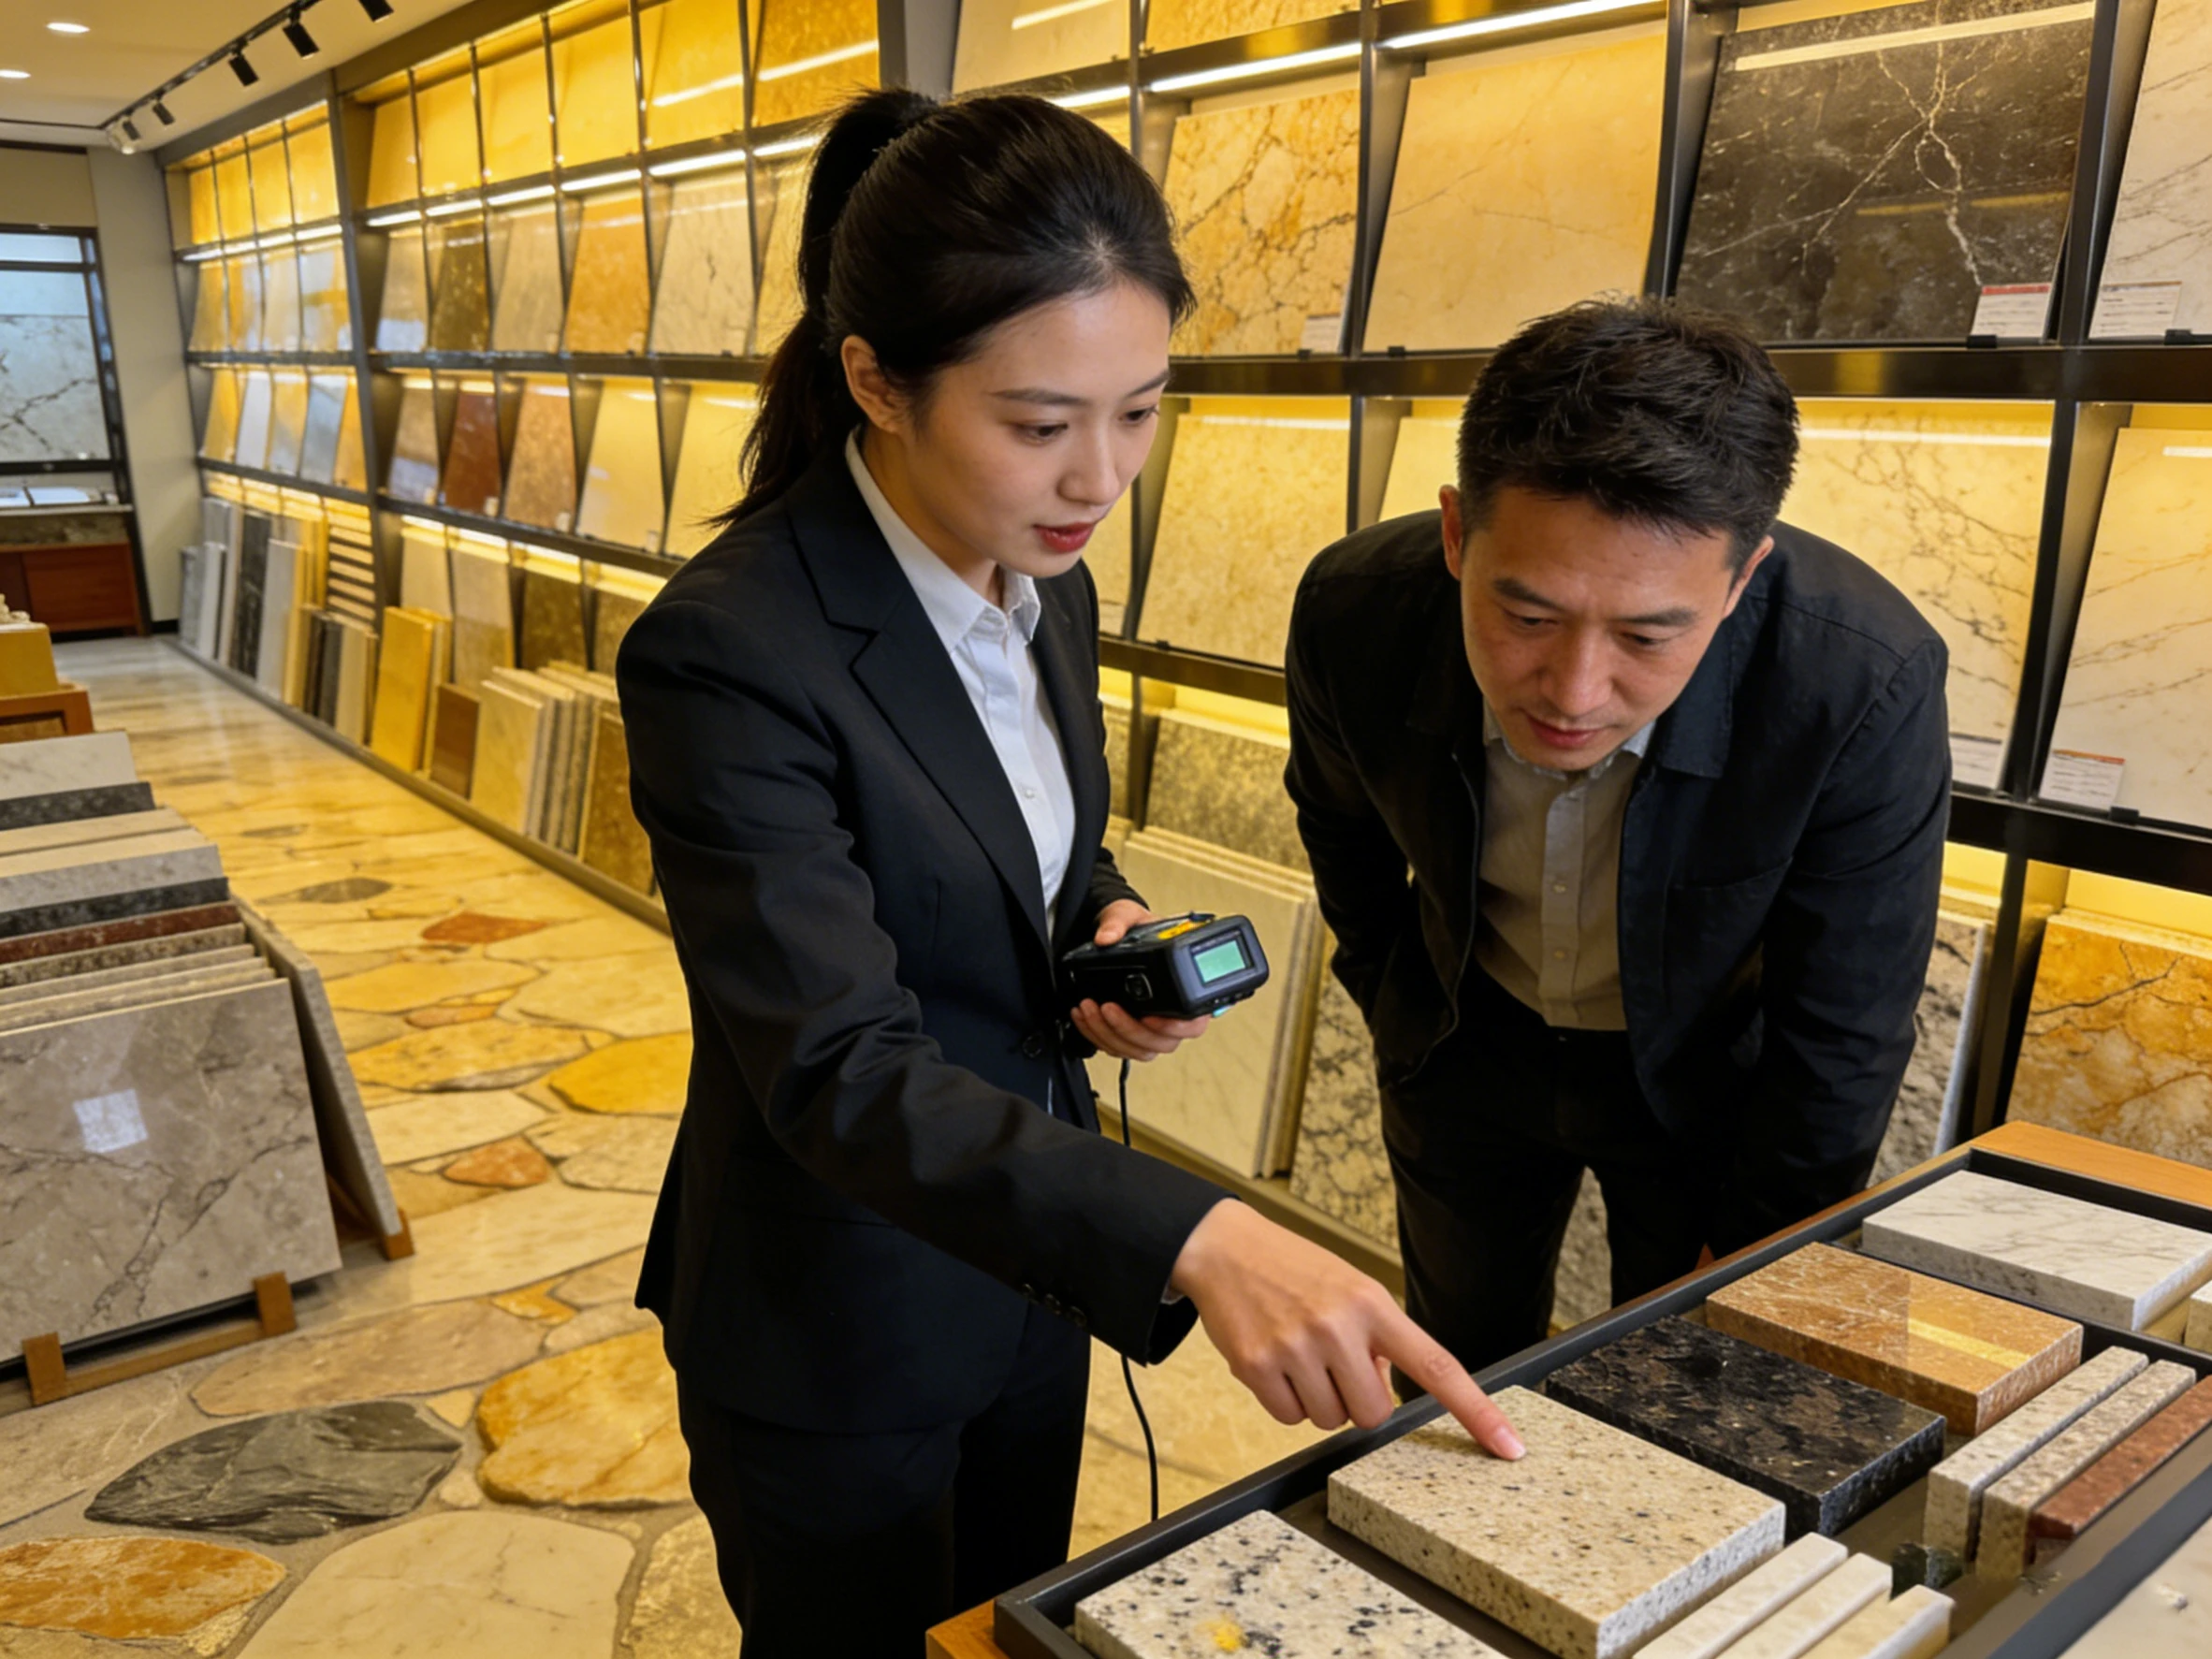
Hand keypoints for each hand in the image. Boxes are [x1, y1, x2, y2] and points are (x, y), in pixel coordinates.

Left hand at [1069, 900, 1211, 1062]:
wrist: (1117, 933)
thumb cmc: (1136, 927)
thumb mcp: (1129, 915)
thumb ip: (1118, 922)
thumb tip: (1106, 937)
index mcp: (1185, 986)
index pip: (1194, 1021)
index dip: (1176, 1027)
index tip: (1150, 1019)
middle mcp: (1172, 1012)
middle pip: (1163, 1043)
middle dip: (1131, 1031)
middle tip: (1108, 1008)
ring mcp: (1152, 1026)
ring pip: (1139, 1050)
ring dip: (1111, 1035)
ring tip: (1090, 1010)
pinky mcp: (1129, 1032)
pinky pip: (1119, 1048)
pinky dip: (1098, 1037)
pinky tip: (1085, 1017)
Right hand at [1169, 1199, 1524, 1457]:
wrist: (1226, 1249)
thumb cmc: (1296, 1271)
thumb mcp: (1351, 1289)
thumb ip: (1378, 1338)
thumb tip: (1383, 1392)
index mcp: (1373, 1304)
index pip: (1436, 1366)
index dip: (1476, 1411)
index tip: (1509, 1447)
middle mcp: (1338, 1326)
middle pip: (1373, 1413)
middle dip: (1357, 1400)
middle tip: (1334, 1364)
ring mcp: (1296, 1347)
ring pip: (1330, 1421)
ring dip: (1318, 1400)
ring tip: (1299, 1355)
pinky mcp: (1257, 1365)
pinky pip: (1289, 1419)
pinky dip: (1284, 1401)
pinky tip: (1274, 1363)